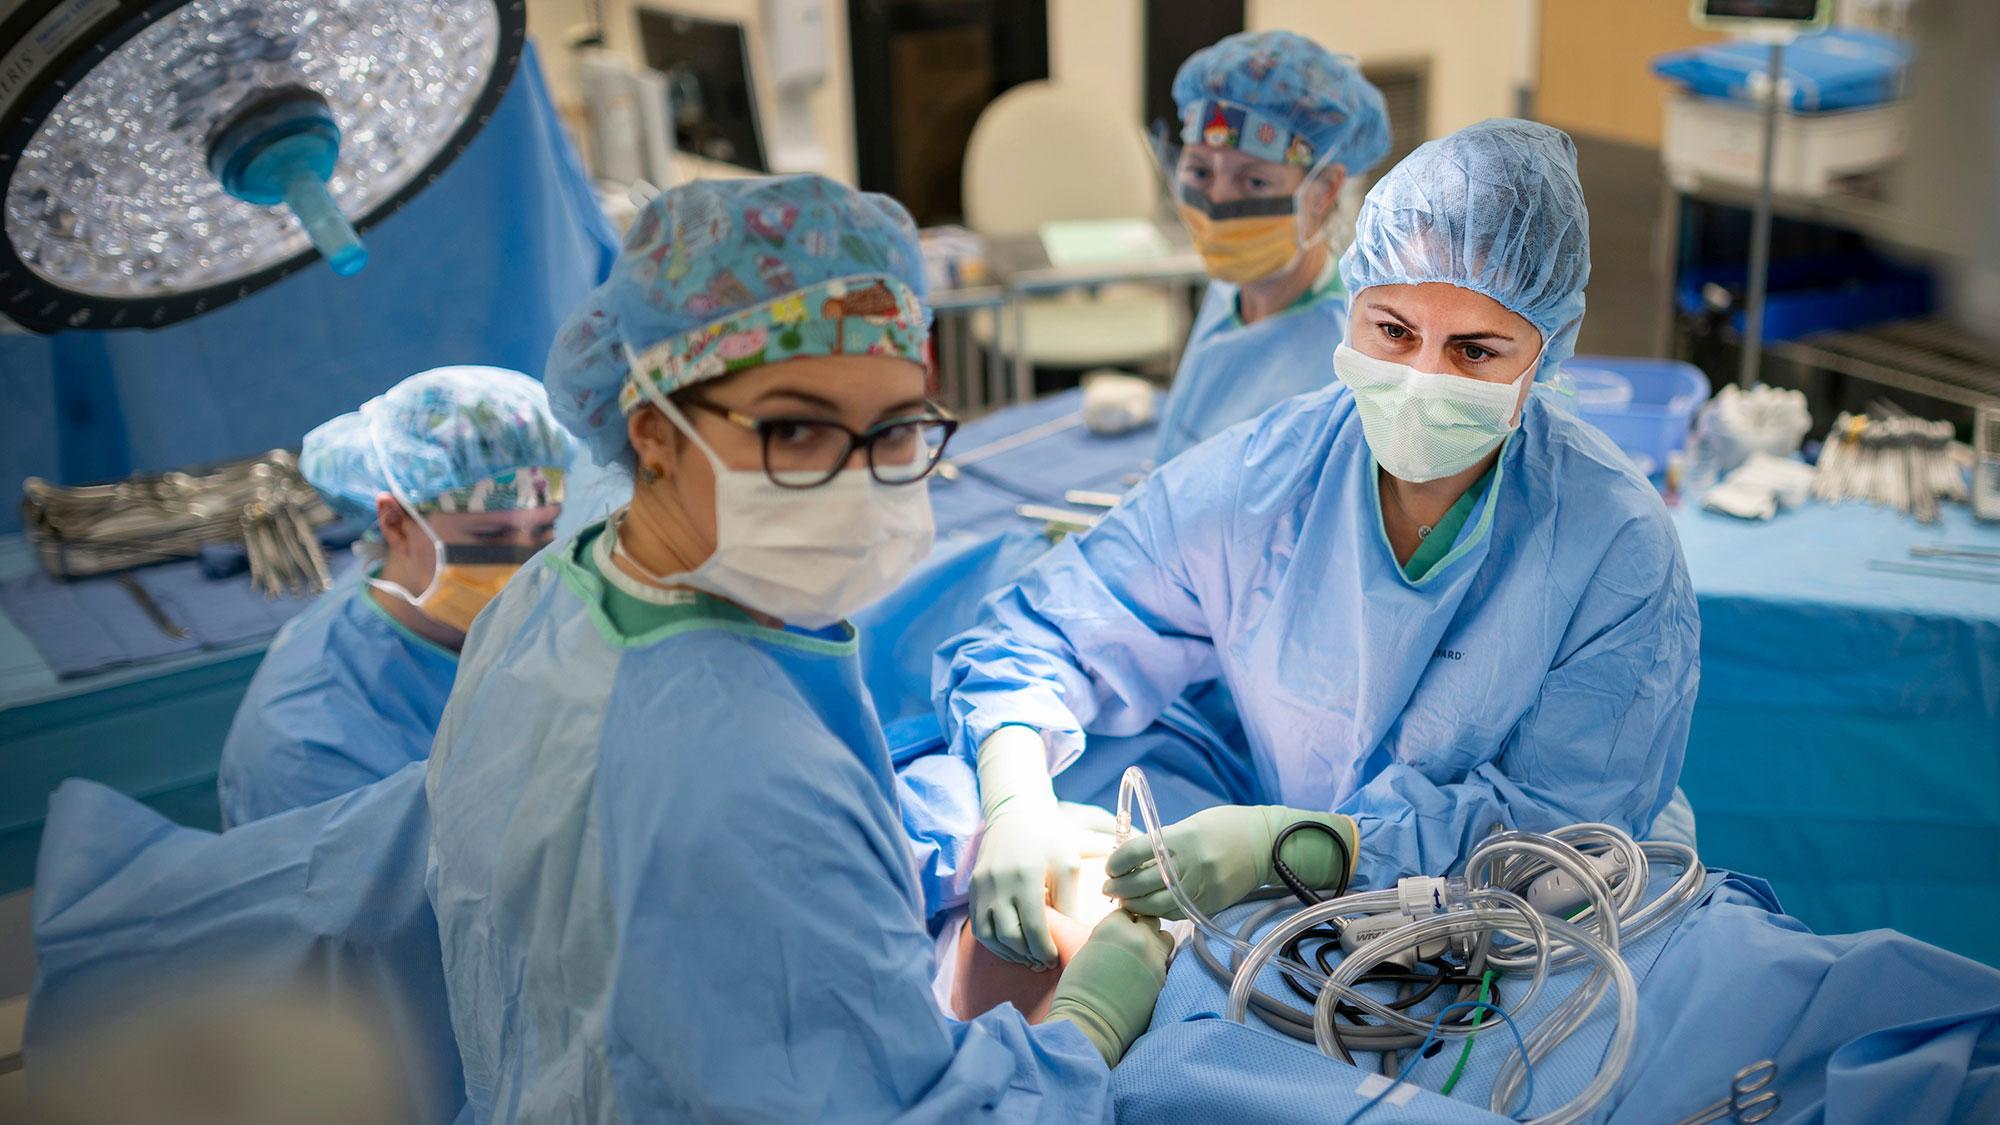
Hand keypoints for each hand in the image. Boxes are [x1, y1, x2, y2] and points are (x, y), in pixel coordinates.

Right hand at [970, 727, 1072, 969]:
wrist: (1016, 812)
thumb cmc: (1049, 837)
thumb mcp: (1067, 864)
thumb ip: (1070, 901)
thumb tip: (1078, 935)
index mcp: (1025, 876)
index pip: (1032, 927)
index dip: (1044, 950)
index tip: (1055, 959)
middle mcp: (998, 883)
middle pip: (1010, 936)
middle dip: (1029, 956)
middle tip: (1045, 963)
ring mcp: (981, 886)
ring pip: (989, 936)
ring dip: (1009, 953)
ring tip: (1028, 958)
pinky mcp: (973, 888)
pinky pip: (978, 926)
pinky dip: (994, 942)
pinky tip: (1011, 946)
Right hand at [1045, 912, 1173, 1065]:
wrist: (1090, 1022)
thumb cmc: (1078, 989)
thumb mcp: (1088, 950)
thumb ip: (1108, 936)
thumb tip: (1120, 937)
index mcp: (1113, 926)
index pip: (1127, 910)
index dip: (1124, 921)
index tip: (1120, 931)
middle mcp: (1137, 936)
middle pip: (1150, 920)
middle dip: (1142, 929)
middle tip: (1132, 945)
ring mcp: (1154, 957)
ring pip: (1165, 937)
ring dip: (1156, 944)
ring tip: (1142, 959)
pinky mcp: (1163, 978)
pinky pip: (1166, 961)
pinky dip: (1158, 964)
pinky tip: (1145, 975)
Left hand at [1103, 805, 1355, 918]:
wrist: (1267, 843)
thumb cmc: (1227, 826)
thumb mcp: (1192, 825)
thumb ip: (1164, 842)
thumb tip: (1133, 859)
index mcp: (1182, 837)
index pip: (1135, 851)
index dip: (1116, 862)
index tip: (1109, 867)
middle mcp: (1190, 864)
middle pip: (1141, 883)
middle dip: (1119, 889)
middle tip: (1108, 890)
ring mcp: (1201, 886)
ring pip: (1156, 904)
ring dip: (1134, 905)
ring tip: (1123, 901)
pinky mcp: (1211, 903)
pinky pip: (1176, 912)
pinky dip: (1158, 912)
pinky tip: (1149, 908)